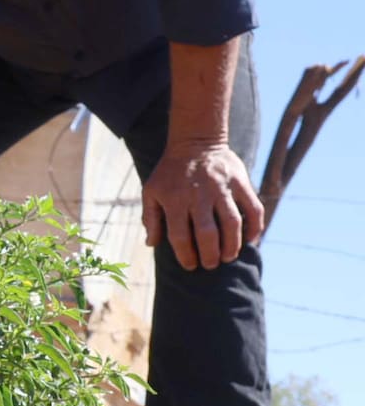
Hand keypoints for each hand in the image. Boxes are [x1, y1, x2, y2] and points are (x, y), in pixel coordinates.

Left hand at [141, 143, 263, 270]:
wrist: (194, 141)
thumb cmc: (170, 172)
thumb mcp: (151, 190)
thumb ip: (150, 218)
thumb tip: (151, 244)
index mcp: (174, 199)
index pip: (180, 236)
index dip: (186, 256)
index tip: (190, 264)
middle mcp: (199, 195)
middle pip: (208, 234)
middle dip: (210, 255)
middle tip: (210, 264)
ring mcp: (222, 188)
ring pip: (233, 224)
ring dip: (232, 246)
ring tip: (228, 256)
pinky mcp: (241, 182)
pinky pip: (254, 209)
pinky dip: (255, 227)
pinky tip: (249, 240)